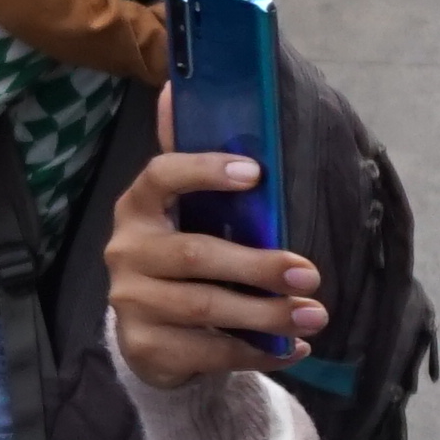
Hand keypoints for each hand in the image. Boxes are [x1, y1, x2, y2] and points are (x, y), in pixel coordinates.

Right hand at [104, 152, 326, 388]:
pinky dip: (255, 352)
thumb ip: (193, 167)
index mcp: (138, 208)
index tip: (255, 173)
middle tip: (310, 274)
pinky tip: (291, 350)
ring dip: (266, 314)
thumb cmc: (181, 262)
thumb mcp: (186, 215)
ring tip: (313, 316)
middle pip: (194, 255)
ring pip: (204, 308)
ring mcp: (130, 303)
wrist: (149, 337)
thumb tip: (177, 87)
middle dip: (257, 265)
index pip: (161, 177)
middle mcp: (126, 252)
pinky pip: (207, 351)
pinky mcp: (145, 347)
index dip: (204, 171)